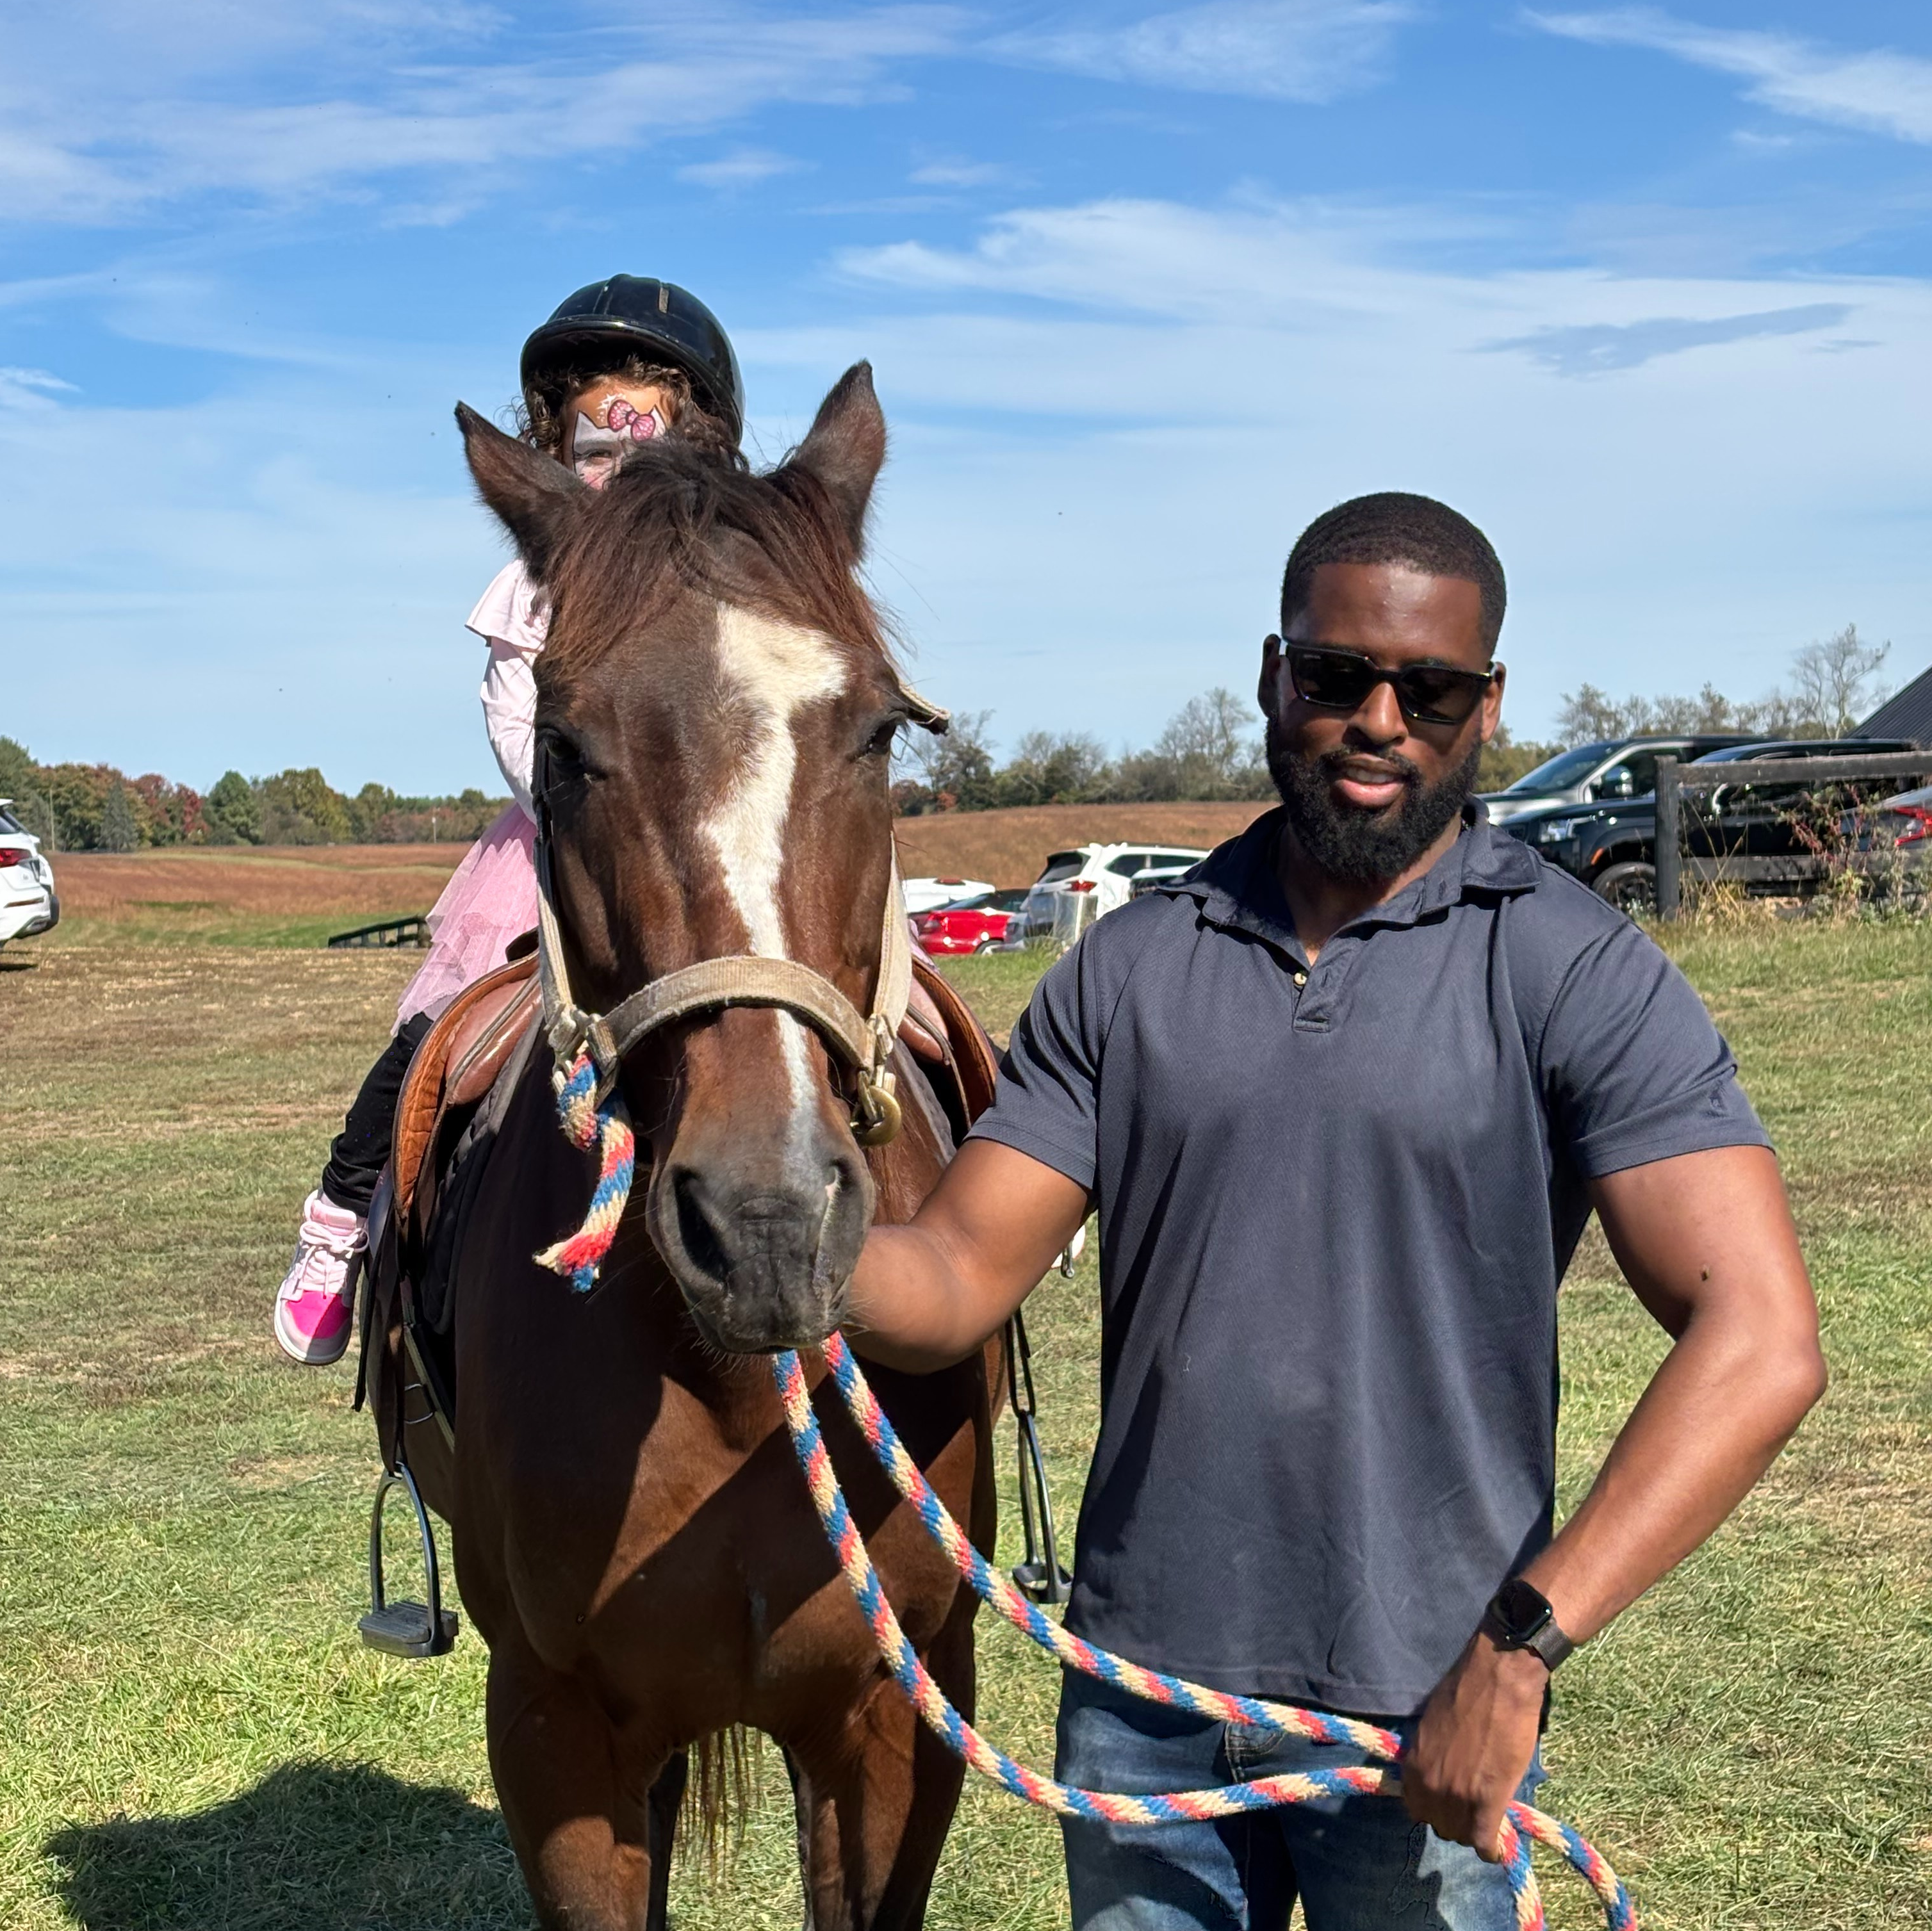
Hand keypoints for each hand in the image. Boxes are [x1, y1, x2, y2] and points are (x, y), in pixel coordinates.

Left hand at [1401, 1633, 1546, 1860]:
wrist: (1498, 1676)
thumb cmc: (1468, 1692)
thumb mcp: (1433, 1728)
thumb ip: (1432, 1758)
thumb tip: (1440, 1775)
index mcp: (1413, 1765)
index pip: (1416, 1809)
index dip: (1436, 1809)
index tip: (1450, 1804)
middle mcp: (1429, 1785)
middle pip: (1441, 1826)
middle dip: (1457, 1821)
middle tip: (1474, 1810)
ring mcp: (1457, 1796)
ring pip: (1463, 1836)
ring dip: (1476, 1832)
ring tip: (1489, 1819)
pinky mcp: (1487, 1801)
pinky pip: (1484, 1843)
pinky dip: (1492, 1848)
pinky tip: (1499, 1843)